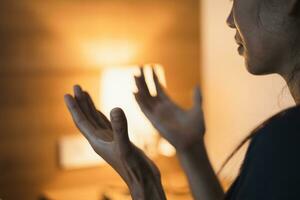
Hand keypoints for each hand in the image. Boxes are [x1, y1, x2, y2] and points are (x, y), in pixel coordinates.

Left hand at [64, 85, 165, 199]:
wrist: (143, 179)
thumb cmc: (132, 168)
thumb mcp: (125, 146)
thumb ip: (120, 128)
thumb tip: (115, 108)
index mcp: (97, 141)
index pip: (81, 121)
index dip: (74, 108)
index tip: (67, 94)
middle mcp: (100, 140)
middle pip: (86, 118)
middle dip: (81, 103)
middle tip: (76, 87)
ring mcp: (109, 140)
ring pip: (95, 120)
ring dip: (89, 107)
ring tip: (85, 94)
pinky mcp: (119, 140)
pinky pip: (106, 124)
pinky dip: (102, 115)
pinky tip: (100, 110)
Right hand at [134, 67, 204, 151]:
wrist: (193, 143)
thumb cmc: (196, 129)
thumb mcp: (197, 109)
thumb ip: (196, 98)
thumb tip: (197, 86)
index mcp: (170, 105)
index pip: (159, 89)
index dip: (154, 79)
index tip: (150, 67)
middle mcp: (161, 109)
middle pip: (150, 91)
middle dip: (145, 80)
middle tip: (139, 67)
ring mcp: (157, 115)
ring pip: (145, 98)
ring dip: (140, 87)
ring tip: (135, 75)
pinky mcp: (155, 121)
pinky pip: (145, 110)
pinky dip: (139, 101)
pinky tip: (134, 92)